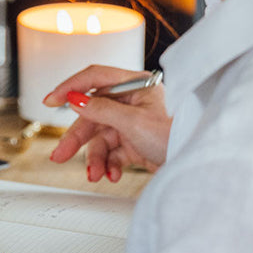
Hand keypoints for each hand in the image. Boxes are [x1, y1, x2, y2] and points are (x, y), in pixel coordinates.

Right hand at [45, 65, 170, 181]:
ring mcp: (133, 123)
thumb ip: (100, 109)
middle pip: (92, 114)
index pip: (94, 78)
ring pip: (100, 137)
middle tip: (60, 153)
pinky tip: (111, 173)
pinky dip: (109, 164)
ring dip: (95, 158)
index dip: (70, 88)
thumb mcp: (134, 122)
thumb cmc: (178, 135)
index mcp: (134, 85)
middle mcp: (132, 102)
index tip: (51, 100)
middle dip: (77, 138)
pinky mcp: (136, 143)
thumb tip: (75, 100)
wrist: (201, 165)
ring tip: (95, 174)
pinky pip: (113, 152)